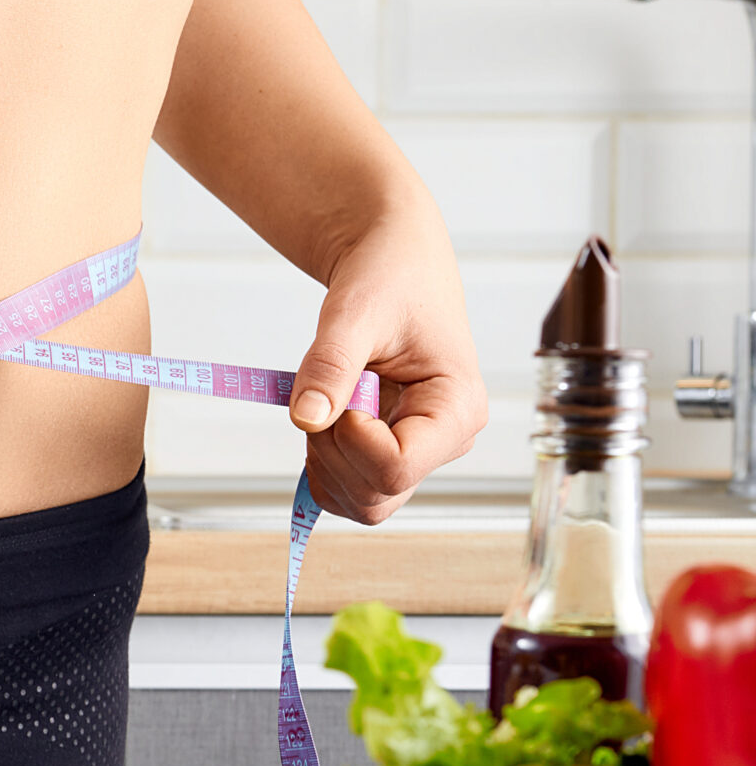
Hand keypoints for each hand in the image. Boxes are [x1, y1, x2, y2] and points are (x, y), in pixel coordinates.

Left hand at [286, 210, 488, 524]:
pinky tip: (325, 415)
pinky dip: (322, 463)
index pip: (395, 468)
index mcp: (458, 409)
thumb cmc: (389, 278)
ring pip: (360, 501)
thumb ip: (330, 365)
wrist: (392, 265)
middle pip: (375, 495)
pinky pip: (348, 490)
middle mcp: (446, 441)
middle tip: (326, 391)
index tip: (343, 392)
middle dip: (330, 451)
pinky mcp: (391, 454)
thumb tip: (306, 417)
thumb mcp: (353, 312)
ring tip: (330, 396)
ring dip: (323, 457)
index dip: (349, 440)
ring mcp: (419, 452)